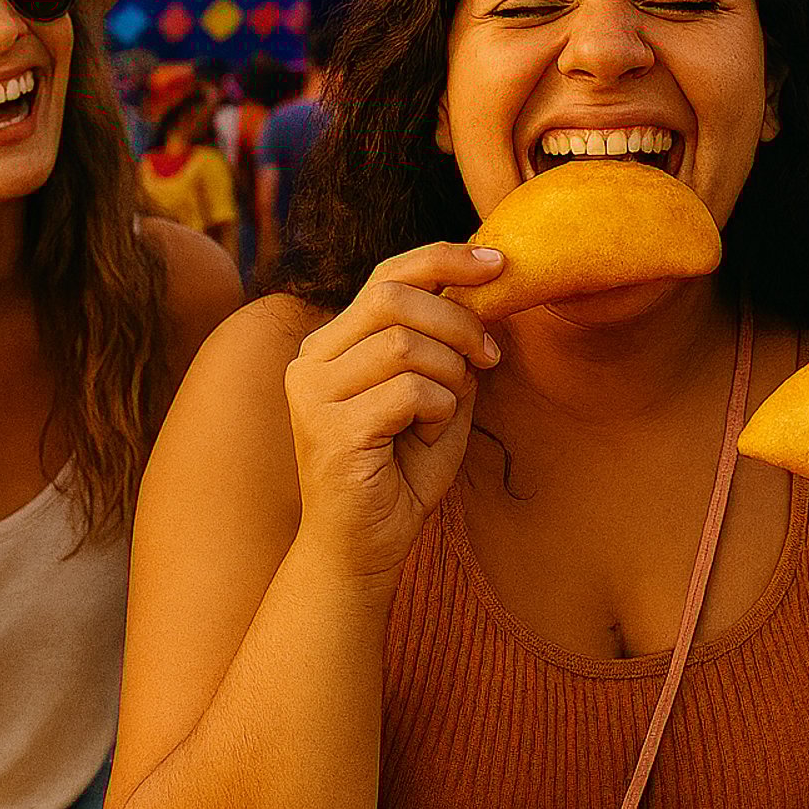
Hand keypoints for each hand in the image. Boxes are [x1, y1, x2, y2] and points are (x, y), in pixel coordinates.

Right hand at [282, 243, 502, 587]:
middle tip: (489, 356)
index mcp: (333, 344)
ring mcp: (312, 394)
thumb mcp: (437, 396)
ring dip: (449, 375)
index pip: (387, 276)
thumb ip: (450, 347)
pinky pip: (407, 390)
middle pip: (394, 297)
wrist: (364, 550)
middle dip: (458, 320)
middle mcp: (311, 360)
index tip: (497, 263)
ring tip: (447, 412)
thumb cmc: (402, 474)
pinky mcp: (328, 430)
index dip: (444, 259)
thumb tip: (485, 291)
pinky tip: (429, 434)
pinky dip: (438, 409)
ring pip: (404, 343)